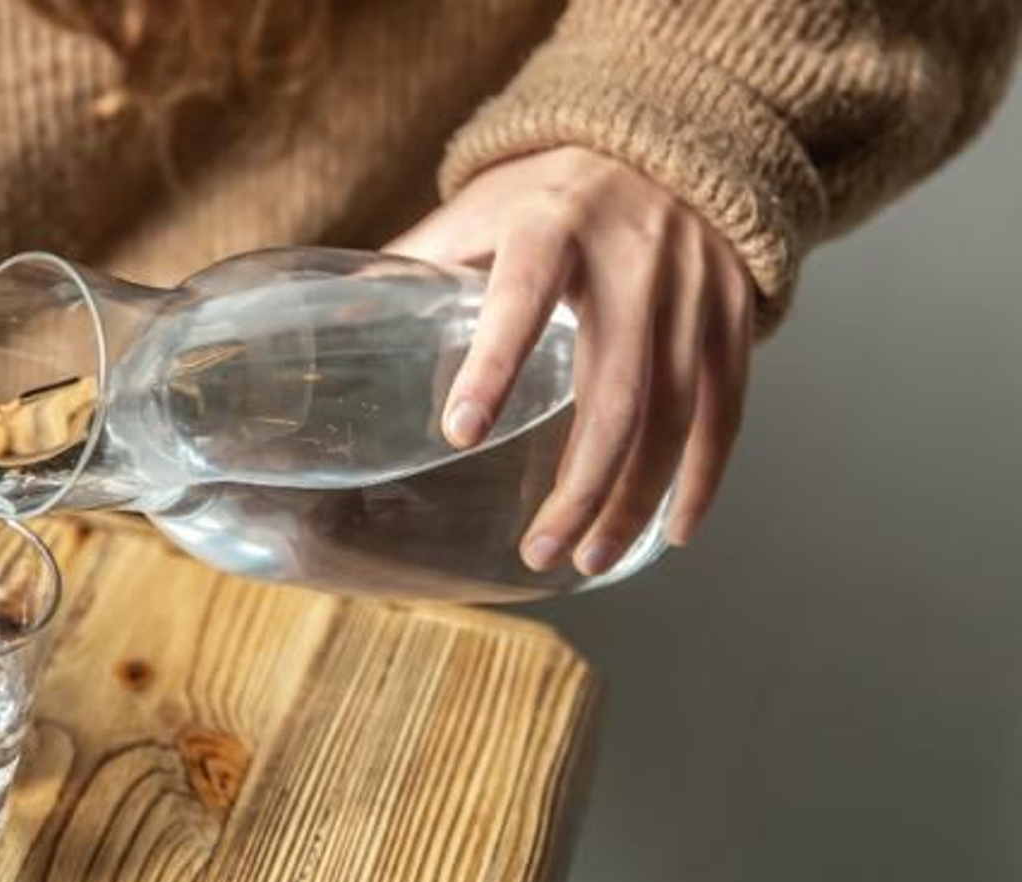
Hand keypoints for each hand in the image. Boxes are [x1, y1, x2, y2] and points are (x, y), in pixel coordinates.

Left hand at [387, 146, 753, 573]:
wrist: (671, 139)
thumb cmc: (551, 190)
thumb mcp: (480, 207)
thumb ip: (417, 262)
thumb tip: (329, 317)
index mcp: (551, 226)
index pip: (523, 299)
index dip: (494, 364)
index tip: (461, 433)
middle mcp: (632, 260)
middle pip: (614, 391)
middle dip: (580, 486)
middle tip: (538, 551)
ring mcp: (692, 292)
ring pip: (673, 416)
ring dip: (632, 500)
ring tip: (589, 559)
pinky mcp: (734, 316)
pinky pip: (726, 411)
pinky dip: (701, 478)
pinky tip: (671, 532)